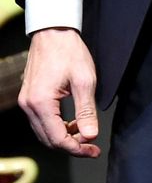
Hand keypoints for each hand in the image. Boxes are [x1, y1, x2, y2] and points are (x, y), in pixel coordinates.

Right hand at [18, 27, 100, 157]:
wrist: (53, 32)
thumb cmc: (70, 52)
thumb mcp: (84, 80)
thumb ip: (86, 110)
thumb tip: (90, 136)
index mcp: (41, 103)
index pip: (57, 139)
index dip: (76, 148)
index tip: (93, 151)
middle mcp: (28, 106)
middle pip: (48, 139)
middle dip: (71, 145)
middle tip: (92, 146)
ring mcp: (26, 102)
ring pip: (44, 132)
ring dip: (64, 137)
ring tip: (85, 134)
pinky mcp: (29, 98)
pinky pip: (42, 121)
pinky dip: (57, 126)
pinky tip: (72, 123)